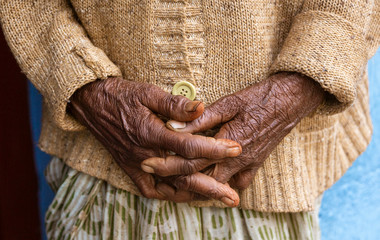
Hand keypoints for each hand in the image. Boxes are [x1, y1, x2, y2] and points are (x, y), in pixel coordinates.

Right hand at [68, 77, 241, 205]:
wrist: (91, 104)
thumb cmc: (121, 95)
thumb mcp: (148, 92)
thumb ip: (174, 103)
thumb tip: (202, 108)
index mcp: (152, 133)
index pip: (189, 146)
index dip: (214, 149)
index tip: (236, 149)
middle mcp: (146, 154)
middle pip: (184, 174)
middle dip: (212, 185)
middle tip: (234, 196)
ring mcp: (137, 165)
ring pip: (171, 186)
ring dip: (196, 195)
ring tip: (218, 201)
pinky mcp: (131, 169)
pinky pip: (151, 189)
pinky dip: (169, 195)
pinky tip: (185, 196)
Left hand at [141, 72, 324, 188]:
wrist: (290, 102)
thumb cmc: (258, 99)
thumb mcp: (228, 103)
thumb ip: (200, 118)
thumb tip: (172, 126)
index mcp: (228, 145)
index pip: (191, 162)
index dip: (167, 165)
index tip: (149, 163)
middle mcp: (237, 162)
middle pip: (200, 179)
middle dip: (175, 179)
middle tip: (154, 174)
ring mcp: (247, 166)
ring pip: (216, 186)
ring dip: (194, 186)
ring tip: (173, 182)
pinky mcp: (254, 166)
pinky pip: (235, 184)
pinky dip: (219, 186)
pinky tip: (207, 182)